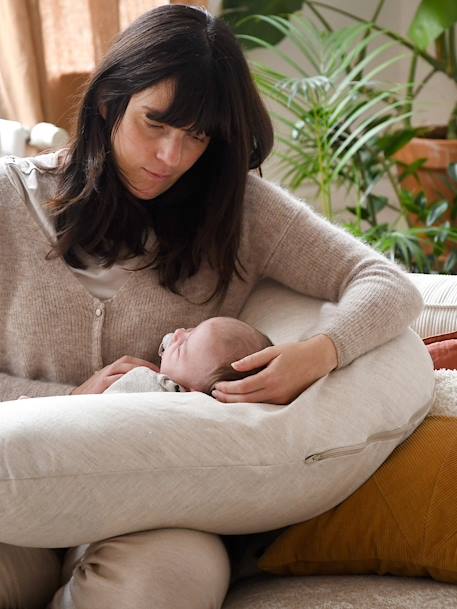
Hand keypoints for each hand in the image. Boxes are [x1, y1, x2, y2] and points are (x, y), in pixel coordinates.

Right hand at [71, 356, 158, 394]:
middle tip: (158, 373)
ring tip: (151, 378)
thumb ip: (120, 387)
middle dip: (143, 365)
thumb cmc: (93, 400)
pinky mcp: (100, 387)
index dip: (143, 363)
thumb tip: (142, 391)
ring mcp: (102, 378)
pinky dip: (126, 380)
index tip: (157, 371)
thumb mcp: (107, 389)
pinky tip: (137, 386)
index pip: (128, 361)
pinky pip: (115, 380)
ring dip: (137, 371)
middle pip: (126, 362)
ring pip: (122, 368)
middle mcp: (105, 371)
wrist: (72, 407)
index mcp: (109, 371)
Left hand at [211, 334, 337, 404]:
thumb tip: (233, 365)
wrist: (318, 360)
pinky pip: (263, 406)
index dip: (227, 388)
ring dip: (236, 403)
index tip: (216, 385)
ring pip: (253, 406)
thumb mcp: (273, 350)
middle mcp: (276, 391)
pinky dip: (249, 405)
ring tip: (222, 399)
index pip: (242, 387)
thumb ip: (252, 359)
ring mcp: (281, 399)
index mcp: (270, 377)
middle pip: (245, 400)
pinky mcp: (285, 402)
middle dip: (227, 399)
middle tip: (214, 394)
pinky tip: (240, 401)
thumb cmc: (294, 352)